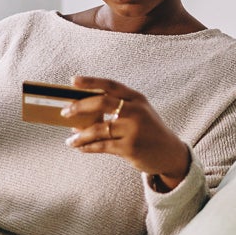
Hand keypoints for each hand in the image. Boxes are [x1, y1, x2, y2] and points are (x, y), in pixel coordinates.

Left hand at [61, 76, 190, 190]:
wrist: (170, 154)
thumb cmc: (148, 132)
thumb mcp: (138, 115)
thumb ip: (115, 111)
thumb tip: (79, 118)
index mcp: (137, 99)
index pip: (111, 85)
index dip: (91, 81)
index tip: (73, 80)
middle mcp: (136, 111)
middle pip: (102, 102)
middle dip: (79, 106)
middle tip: (65, 112)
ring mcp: (134, 129)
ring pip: (98, 128)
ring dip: (80, 135)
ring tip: (70, 140)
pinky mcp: (130, 147)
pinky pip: (102, 146)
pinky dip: (88, 147)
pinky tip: (80, 147)